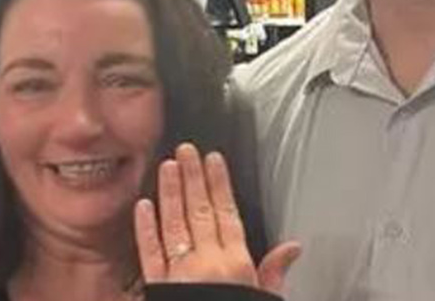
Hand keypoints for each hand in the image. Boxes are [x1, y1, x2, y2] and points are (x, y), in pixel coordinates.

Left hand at [134, 143, 300, 294]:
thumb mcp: (263, 300)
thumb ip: (273, 273)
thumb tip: (292, 247)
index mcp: (235, 265)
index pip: (227, 213)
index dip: (219, 183)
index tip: (213, 159)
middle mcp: (206, 264)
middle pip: (199, 212)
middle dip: (192, 178)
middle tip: (185, 149)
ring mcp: (179, 274)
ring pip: (174, 225)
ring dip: (169, 193)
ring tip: (166, 166)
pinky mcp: (157, 287)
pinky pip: (149, 254)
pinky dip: (145, 229)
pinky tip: (142, 206)